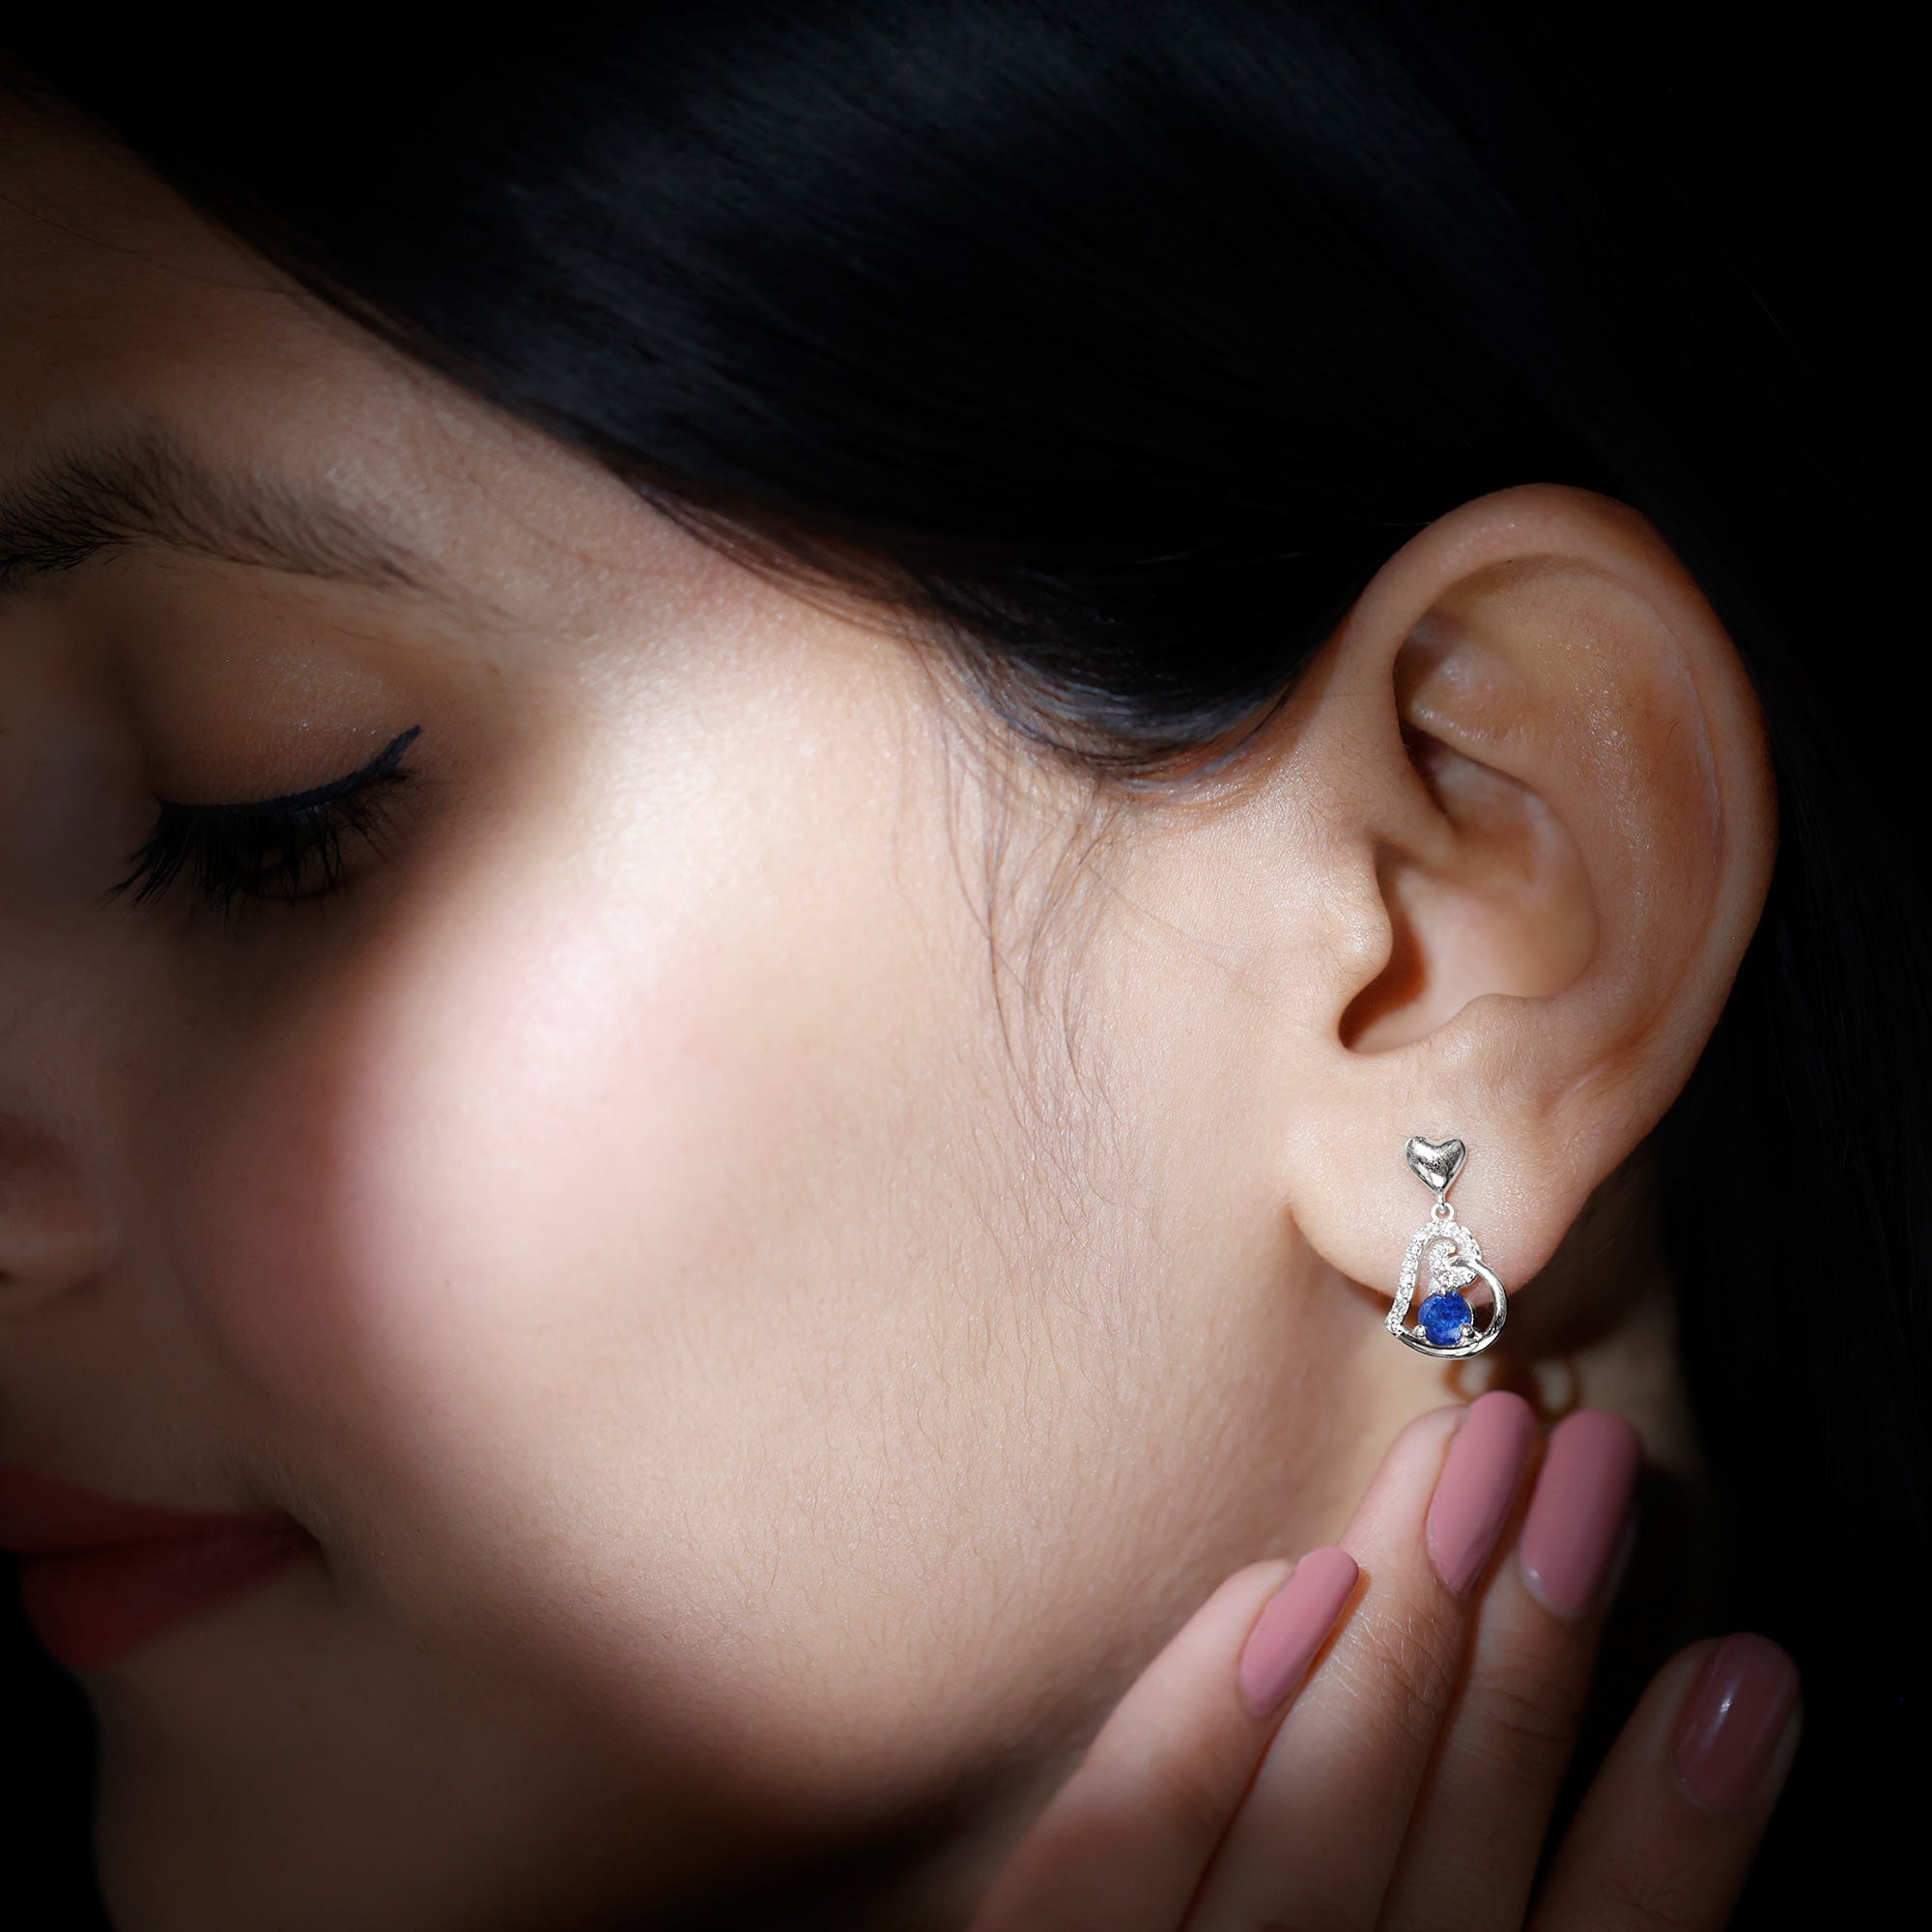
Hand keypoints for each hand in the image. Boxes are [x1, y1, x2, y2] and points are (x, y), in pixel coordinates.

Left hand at [973, 1397, 1798, 1930]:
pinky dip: (1201, 1723)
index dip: (1676, 1839)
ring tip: (1492, 1463)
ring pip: (1309, 1825)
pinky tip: (1289, 1580)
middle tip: (1600, 1465)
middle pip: (1445, 1863)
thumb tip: (1617, 1827)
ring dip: (1410, 1630)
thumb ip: (1484, 1931)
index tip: (1750, 1669)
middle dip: (1534, 1651)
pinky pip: (1107, 1858)